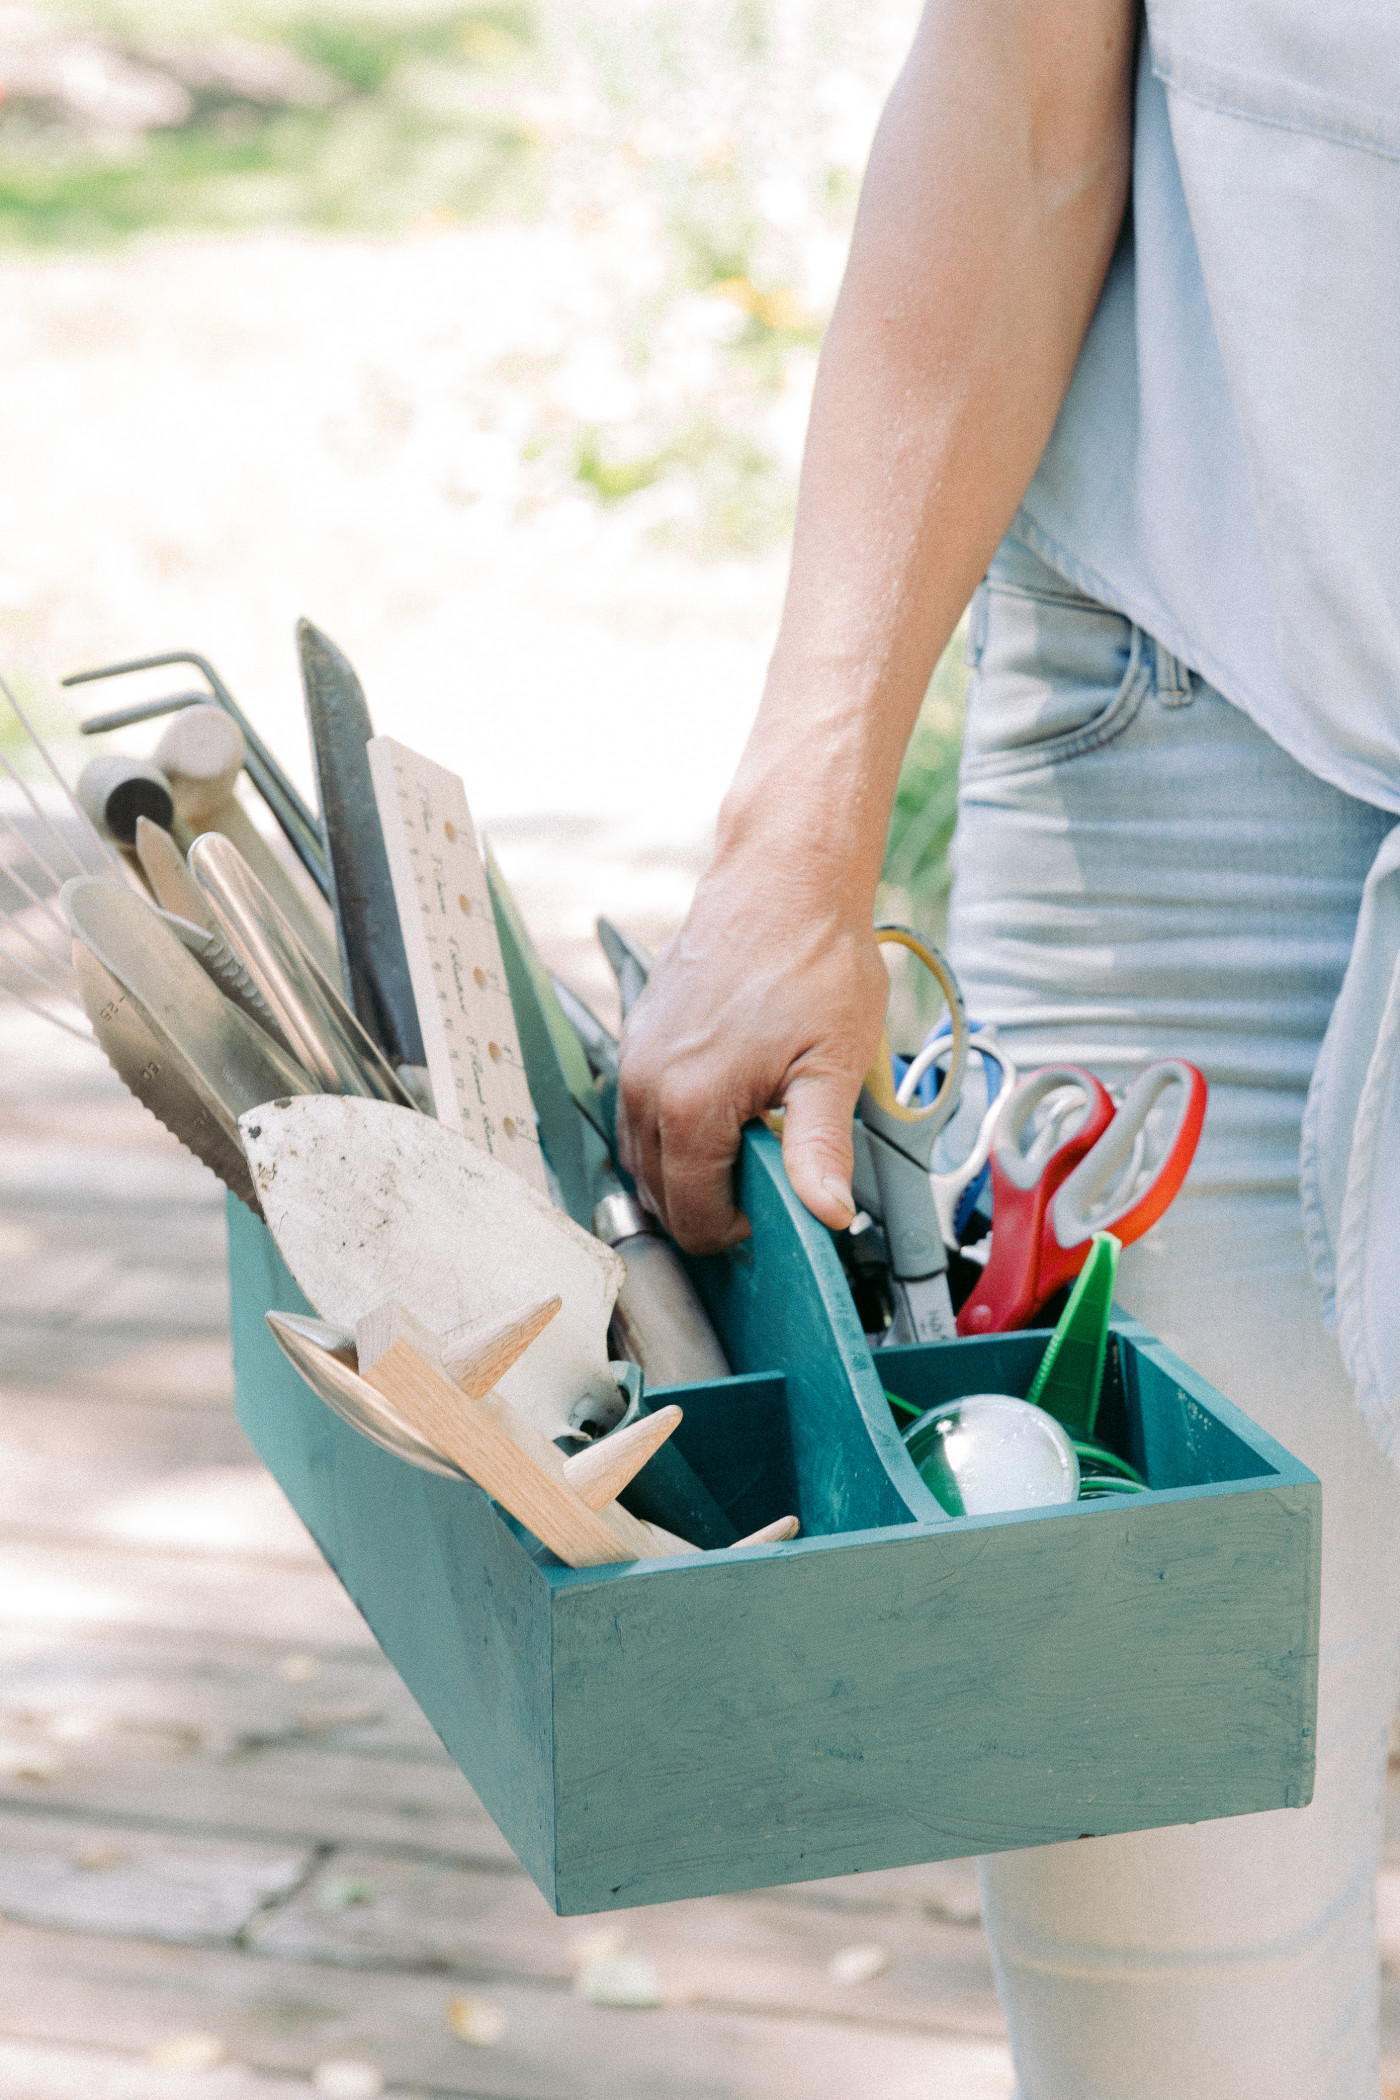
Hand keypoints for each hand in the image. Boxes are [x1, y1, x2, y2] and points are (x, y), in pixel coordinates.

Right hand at [616, 852, 888, 1253]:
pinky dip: (674, 1130)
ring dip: (690, 1168)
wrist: (782, 880)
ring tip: (750, 1142)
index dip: (737, 1231)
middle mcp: (645, 1086)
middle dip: (711, 1203)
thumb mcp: (834, 1063)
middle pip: (659, 1193)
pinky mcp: (637, 1038)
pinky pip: (640, 1112)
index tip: (776, 1210)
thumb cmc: (813, 958)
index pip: (692, 1216)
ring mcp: (634, 1060)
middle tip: (769, 1178)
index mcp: (691, 1105)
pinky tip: (726, 1107)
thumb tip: (825, 1215)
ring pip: (644, 1155)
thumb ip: (819, 1149)